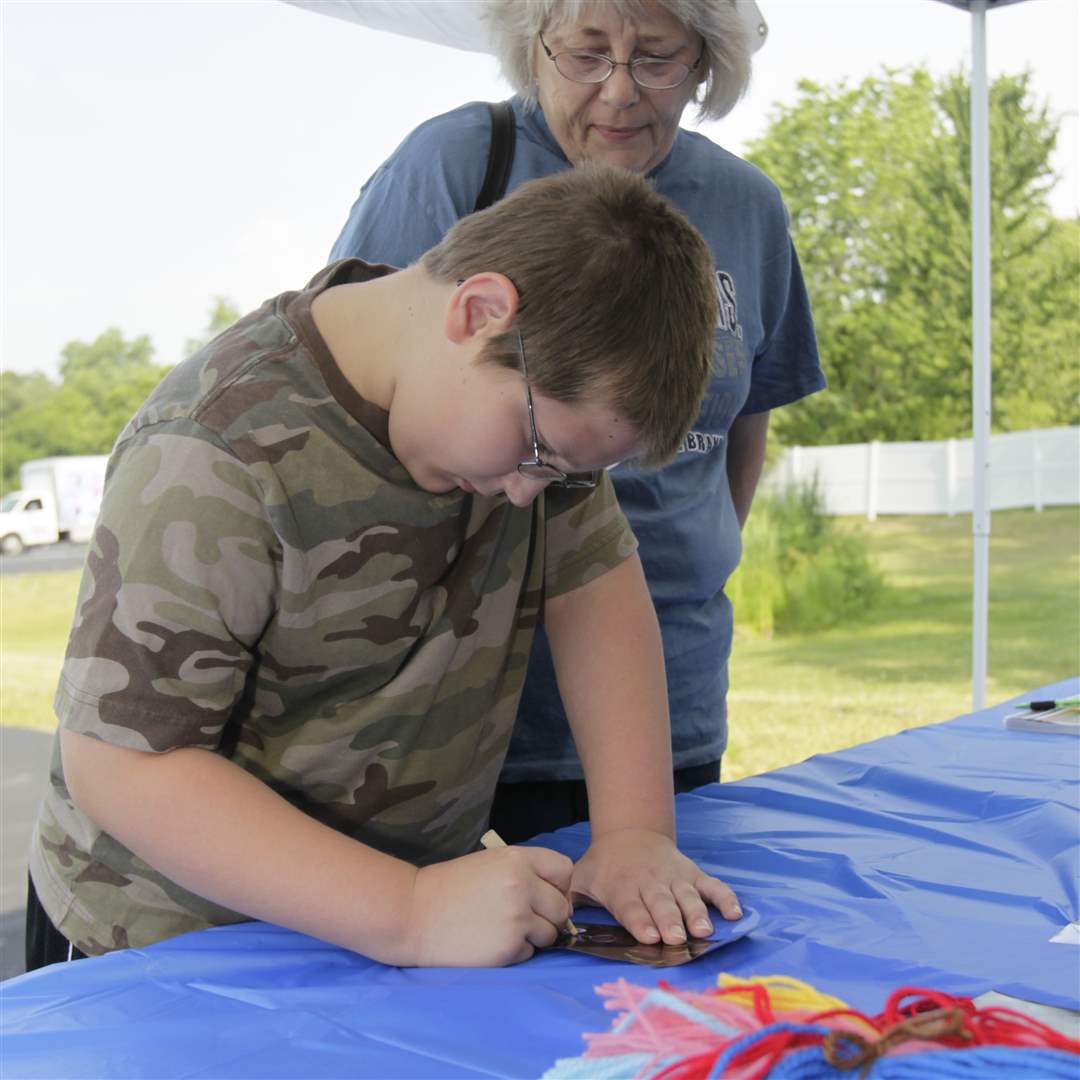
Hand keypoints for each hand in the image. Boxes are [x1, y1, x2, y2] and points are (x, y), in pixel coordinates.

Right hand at [405, 845, 573, 965]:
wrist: (414, 913)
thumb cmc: (450, 886)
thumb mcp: (490, 863)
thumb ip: (524, 874)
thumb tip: (556, 897)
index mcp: (518, 859)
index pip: (565, 869)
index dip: (558, 885)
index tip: (545, 894)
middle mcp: (523, 885)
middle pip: (562, 907)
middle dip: (550, 917)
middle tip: (526, 919)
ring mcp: (518, 918)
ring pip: (550, 934)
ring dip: (534, 936)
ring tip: (504, 929)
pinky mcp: (509, 947)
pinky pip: (530, 953)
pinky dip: (516, 951)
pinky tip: (491, 942)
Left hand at [570, 828, 741, 945]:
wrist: (629, 833)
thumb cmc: (603, 866)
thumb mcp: (581, 877)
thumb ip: (568, 899)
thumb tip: (555, 923)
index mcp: (622, 887)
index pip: (631, 907)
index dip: (640, 921)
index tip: (649, 936)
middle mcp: (650, 883)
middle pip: (661, 904)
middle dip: (669, 921)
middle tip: (676, 938)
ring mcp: (674, 878)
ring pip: (687, 896)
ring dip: (696, 913)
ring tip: (703, 930)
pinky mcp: (692, 873)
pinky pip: (712, 885)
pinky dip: (725, 898)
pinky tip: (736, 913)